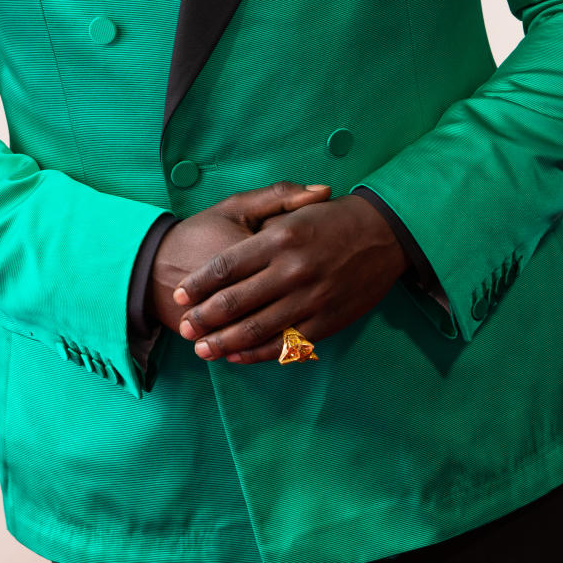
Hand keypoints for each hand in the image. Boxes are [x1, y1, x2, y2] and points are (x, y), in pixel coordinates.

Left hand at [172, 193, 411, 362]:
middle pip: (236, 301)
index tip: (179, 294)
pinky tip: (238, 355)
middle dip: (204, 318)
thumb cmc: (332, 217)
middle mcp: (292, 270)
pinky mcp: (326, 320)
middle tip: (184, 328)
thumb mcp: (294, 206)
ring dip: (224, 341)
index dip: (199, 283)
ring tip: (202, 349)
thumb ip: (260, 219)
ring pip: (257, 328)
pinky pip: (286, 344)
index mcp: (279, 238)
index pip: (226, 266)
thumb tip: (230, 245)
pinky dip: (258, 353)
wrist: (383, 233)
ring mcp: (310, 298)